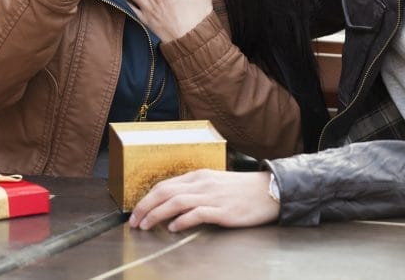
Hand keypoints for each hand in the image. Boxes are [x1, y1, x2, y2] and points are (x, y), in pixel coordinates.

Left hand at [128, 170, 278, 231]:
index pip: (165, 184)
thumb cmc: (243, 190)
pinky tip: (173, 228)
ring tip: (146, 225)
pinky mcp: (223, 210)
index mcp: (199, 176)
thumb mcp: (216, 183)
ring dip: (156, 214)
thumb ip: (196, 190)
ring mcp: (212, 196)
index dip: (147, 198)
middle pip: (165, 192)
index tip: (136, 211)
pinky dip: (181, 220)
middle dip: (145, 207)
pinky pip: (197, 213)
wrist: (270, 191)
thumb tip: (174, 202)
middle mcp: (203, 184)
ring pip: (176, 201)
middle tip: (134, 221)